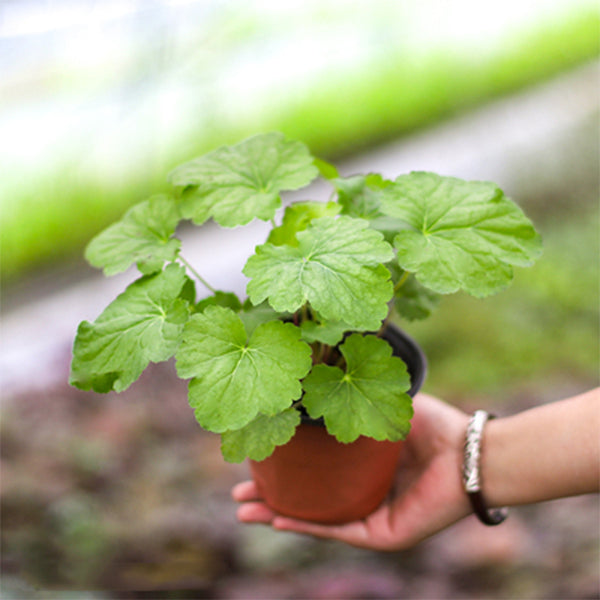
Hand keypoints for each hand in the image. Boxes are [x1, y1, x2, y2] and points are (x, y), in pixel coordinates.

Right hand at [232, 393, 472, 550]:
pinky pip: (338, 531)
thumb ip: (354, 395)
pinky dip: (307, 526)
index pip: (315, 472)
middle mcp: (363, 493)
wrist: (469, 450)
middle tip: (239, 491)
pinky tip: (279, 518)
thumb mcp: (383, 406)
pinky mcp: (384, 534)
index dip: (284, 468)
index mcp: (362, 467)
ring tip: (244, 510)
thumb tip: (318, 372)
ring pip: (315, 519)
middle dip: (271, 495)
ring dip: (278, 515)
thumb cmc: (434, 425)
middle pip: (308, 498)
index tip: (255, 458)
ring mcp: (372, 516)